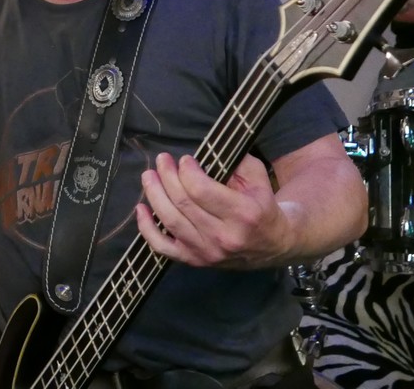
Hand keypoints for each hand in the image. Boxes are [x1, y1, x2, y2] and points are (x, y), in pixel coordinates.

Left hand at [135, 153, 291, 268]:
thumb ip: (236, 162)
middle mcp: (223, 236)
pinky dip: (147, 229)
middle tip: (162, 160)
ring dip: (154, 195)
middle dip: (167, 177)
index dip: (187, 171)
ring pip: (170, 222)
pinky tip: (140, 209)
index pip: (202, 191)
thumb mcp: (259, 178)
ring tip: (149, 176)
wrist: (273, 245)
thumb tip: (206, 153)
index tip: (186, 160)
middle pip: (183, 203)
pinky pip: (163, 248)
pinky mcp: (195, 260)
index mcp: (243, 213)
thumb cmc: (263, 206)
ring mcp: (207, 252)